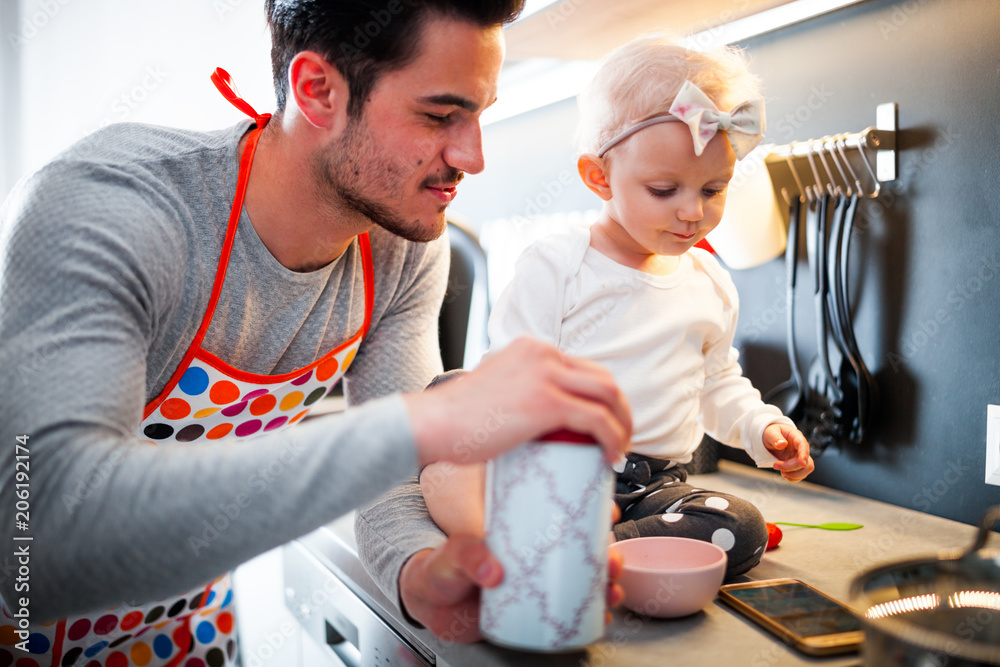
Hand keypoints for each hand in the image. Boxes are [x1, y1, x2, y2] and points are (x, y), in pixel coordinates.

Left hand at [399, 504, 625, 641]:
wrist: (429, 606)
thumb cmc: (439, 569)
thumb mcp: (450, 555)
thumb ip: (466, 555)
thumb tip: (492, 570)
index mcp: (517, 528)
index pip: (560, 511)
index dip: (590, 510)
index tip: (607, 512)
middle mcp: (532, 552)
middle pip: (580, 547)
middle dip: (607, 553)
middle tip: (613, 561)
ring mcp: (535, 580)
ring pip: (581, 578)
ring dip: (605, 583)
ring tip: (611, 591)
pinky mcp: (534, 609)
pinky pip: (570, 609)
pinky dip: (590, 614)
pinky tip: (601, 617)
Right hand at [404, 337, 631, 466]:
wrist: (432, 424)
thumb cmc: (455, 419)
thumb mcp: (494, 390)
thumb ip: (516, 393)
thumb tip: (530, 420)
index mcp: (532, 349)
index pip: (583, 368)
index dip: (602, 398)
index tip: (605, 422)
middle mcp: (543, 354)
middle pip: (603, 378)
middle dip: (620, 410)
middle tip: (620, 438)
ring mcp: (546, 375)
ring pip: (608, 395)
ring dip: (623, 424)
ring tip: (620, 450)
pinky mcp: (547, 402)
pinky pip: (596, 419)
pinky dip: (612, 438)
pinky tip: (610, 457)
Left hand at [763, 422, 813, 481]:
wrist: (770, 438)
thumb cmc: (772, 433)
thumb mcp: (770, 432)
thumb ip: (775, 438)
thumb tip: (782, 444)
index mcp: (796, 437)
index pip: (803, 446)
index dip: (804, 455)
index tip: (801, 463)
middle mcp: (801, 448)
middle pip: (806, 461)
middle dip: (791, 467)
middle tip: (775, 466)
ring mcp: (799, 457)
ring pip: (806, 469)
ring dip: (794, 474)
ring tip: (781, 472)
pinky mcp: (796, 465)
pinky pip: (801, 474)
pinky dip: (793, 478)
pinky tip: (784, 474)